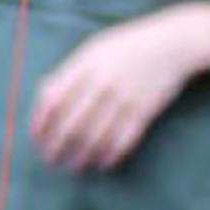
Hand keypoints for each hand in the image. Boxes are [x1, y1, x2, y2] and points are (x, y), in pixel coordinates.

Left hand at [27, 7, 209, 174]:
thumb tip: (45, 101)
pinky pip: (124, 139)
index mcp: (84, 65)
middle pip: (70, 123)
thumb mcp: (94, 50)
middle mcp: (101, 82)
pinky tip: (103, 163)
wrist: (173, 42)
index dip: (40, 123)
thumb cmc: (128, 46)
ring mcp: (124, 97)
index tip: (36, 139)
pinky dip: (111, 154)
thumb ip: (70, 73)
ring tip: (75, 167)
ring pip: (96, 136)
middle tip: (51, 160)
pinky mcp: (145, 110)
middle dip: (56, 147)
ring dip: (82, 156)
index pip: (51, 99)